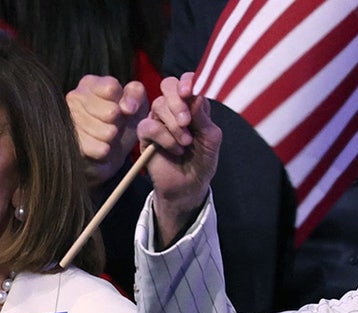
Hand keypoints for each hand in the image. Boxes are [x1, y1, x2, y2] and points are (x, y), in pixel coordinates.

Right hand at [67, 75, 148, 187]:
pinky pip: (94, 148)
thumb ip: (135, 93)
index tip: (126, 110)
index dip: (124, 103)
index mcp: (90, 83)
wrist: (110, 152)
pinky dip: (104, 150)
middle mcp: (74, 97)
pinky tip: (103, 148)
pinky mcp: (69, 142)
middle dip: (119, 122)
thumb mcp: (135, 102)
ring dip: (113, 137)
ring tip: (109, 137)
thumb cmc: (122, 121)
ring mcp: (68, 120)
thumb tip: (127, 107)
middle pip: (110, 112)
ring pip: (104, 132)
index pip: (111, 88)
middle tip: (116, 125)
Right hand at [136, 73, 221, 243]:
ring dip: (174, 125)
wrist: (189, 185)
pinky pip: (149, 126)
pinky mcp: (145, 135)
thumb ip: (204, 116)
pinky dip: (164, 138)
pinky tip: (175, 149)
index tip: (189, 92)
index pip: (186, 81)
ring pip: (158, 105)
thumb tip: (195, 96)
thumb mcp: (211, 138)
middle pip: (168, 85)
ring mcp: (158, 120)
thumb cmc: (203, 160)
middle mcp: (174, 108)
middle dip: (177, 100)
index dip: (187, 81)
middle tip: (186, 121)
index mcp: (192, 104)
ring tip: (186, 143)